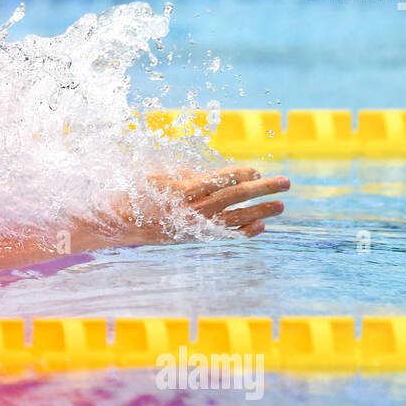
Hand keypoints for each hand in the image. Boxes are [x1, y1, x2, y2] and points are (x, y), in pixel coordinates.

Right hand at [147, 165, 289, 237]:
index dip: (240, 174)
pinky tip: (261, 227)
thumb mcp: (159, 176)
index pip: (219, 180)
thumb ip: (188, 174)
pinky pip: (224, 235)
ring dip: (260, 211)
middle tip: (285, 183)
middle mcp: (191, 209)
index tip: (255, 170)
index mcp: (182, 189)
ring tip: (281, 205)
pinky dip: (243, 231)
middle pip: (233, 196)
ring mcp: (195, 225)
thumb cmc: (138, 194)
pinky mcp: (195, 236)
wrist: (120, 225)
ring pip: (234, 217)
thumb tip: (216, 174)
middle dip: (261, 188)